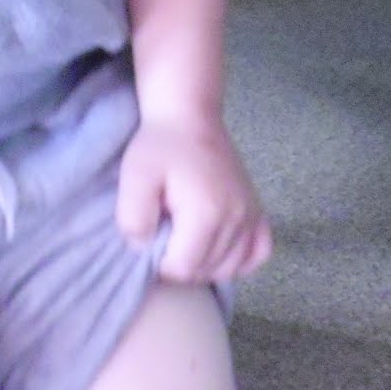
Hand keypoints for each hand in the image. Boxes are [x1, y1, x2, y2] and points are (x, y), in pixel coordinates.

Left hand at [116, 116, 272, 284]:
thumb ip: (132, 219)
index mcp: (206, 214)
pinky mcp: (257, 212)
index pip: (182, 270)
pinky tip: (219, 250)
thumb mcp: (134, 179)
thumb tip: (144, 249)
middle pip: (205, 271)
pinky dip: (239, 260)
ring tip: (186, 243)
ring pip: (229, 268)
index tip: (152, 243)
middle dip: (180, 265)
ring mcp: (250, 216)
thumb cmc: (160, 148)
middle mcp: (235, 219)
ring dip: (204, 266)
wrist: (190, 118)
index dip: (160, 266)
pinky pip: (258, 253)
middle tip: (165, 239)